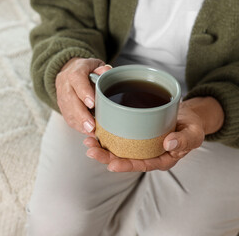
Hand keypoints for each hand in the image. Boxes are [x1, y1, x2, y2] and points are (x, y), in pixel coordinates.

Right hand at [56, 58, 111, 135]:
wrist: (69, 71)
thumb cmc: (86, 70)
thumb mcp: (96, 65)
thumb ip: (102, 69)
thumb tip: (107, 72)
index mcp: (74, 70)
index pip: (77, 79)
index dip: (84, 92)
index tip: (92, 104)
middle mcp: (65, 82)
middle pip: (70, 98)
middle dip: (81, 114)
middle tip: (91, 126)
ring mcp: (61, 94)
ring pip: (67, 109)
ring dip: (79, 122)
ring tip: (90, 131)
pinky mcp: (61, 105)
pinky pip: (66, 116)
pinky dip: (77, 125)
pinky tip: (85, 130)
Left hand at [84, 97, 223, 171]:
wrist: (187, 116)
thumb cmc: (191, 127)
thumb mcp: (194, 133)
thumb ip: (185, 140)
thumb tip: (169, 143)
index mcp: (161, 159)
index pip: (141, 165)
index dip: (126, 166)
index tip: (111, 165)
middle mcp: (147, 154)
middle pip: (125, 158)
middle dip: (106, 156)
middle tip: (90, 150)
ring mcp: (139, 145)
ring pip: (119, 148)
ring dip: (102, 146)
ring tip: (87, 141)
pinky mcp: (134, 135)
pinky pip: (119, 137)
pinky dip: (107, 135)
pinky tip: (95, 130)